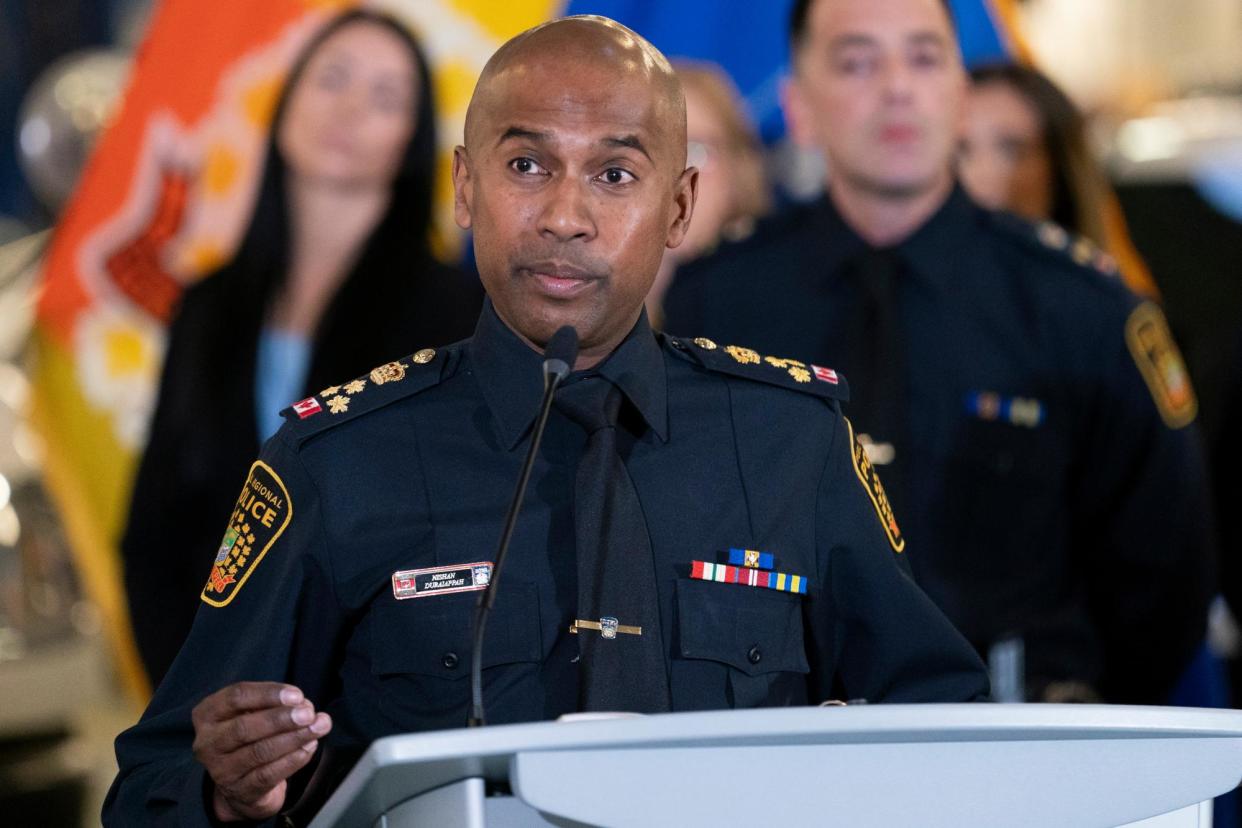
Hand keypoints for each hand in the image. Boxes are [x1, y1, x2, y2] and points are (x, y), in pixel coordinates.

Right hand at [190, 682, 331, 821]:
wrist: (242, 784)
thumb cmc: (251, 737)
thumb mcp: (253, 714)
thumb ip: (274, 705)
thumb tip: (303, 704)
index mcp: (207, 714)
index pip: (235, 697)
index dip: (268, 694)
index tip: (297, 695)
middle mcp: (207, 743)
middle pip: (243, 727)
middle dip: (281, 719)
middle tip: (308, 713)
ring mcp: (220, 770)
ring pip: (258, 752)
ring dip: (293, 738)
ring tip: (317, 727)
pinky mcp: (239, 791)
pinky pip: (268, 774)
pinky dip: (293, 759)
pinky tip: (309, 747)